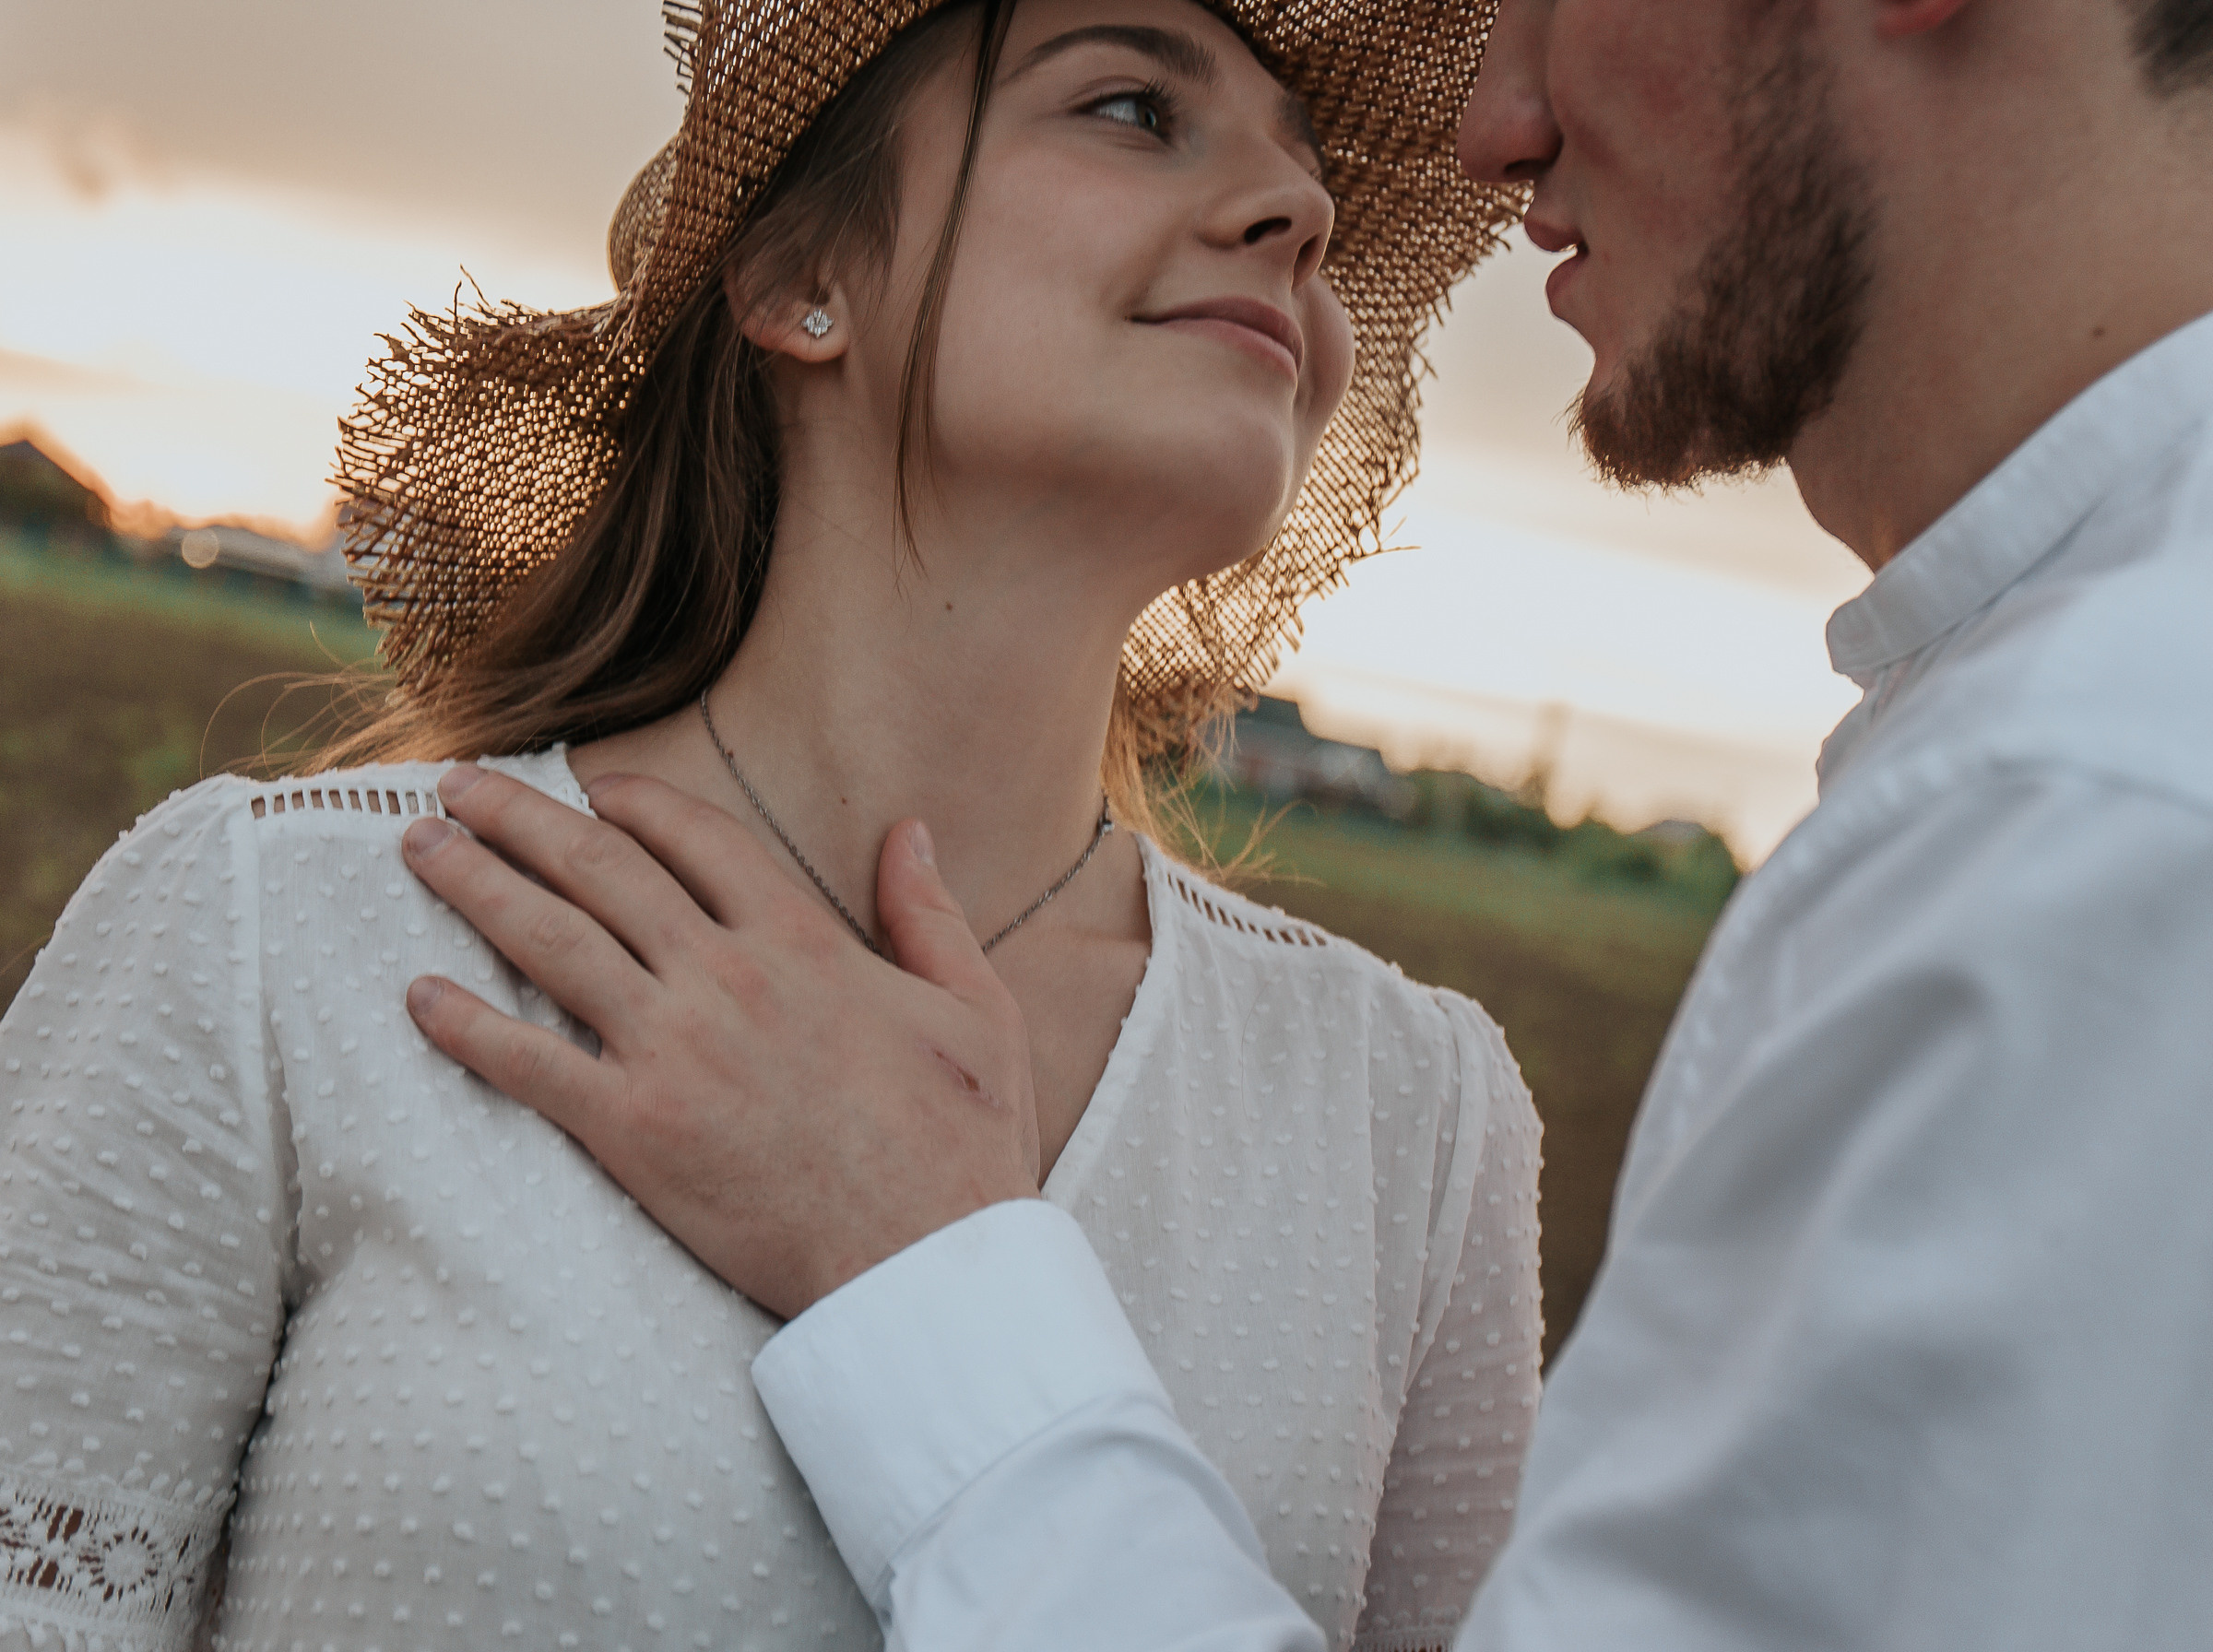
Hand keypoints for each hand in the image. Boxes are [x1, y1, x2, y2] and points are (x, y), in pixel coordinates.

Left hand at [398, 765, 1041, 1320]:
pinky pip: (528, 1066)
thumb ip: (931, 915)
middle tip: (455, 786)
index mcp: (803, 941)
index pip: (697, 836)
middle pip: (599, 870)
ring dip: (475, 887)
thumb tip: (908, 832)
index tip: (588, 784)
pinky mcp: (635, 1132)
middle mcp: (726, 977)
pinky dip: (466, 1027)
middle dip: (519, 818)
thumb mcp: (978, 1010)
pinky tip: (417, 997)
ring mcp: (673, 1052)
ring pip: (549, 944)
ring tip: (420, 849)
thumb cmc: (962, 1144)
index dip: (634, 801)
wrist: (926, 1264)